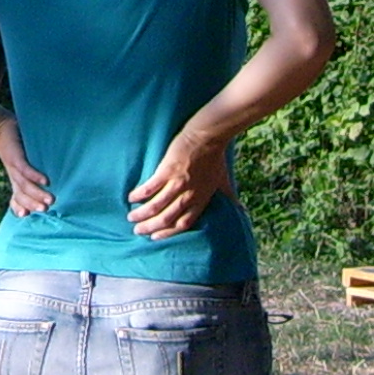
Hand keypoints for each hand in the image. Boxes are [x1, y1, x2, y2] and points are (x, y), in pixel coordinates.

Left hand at [0, 113, 51, 215]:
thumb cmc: (15, 143)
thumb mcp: (23, 158)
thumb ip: (33, 169)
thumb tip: (52, 177)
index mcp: (16, 178)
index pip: (17, 197)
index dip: (19, 207)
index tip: (26, 215)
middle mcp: (14, 175)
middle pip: (22, 194)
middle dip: (33, 203)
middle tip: (45, 210)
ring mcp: (14, 167)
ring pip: (24, 185)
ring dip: (37, 194)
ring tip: (50, 200)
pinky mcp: (15, 156)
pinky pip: (25, 169)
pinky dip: (35, 176)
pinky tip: (45, 181)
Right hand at [127, 122, 231, 238]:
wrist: (208, 136)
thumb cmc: (216, 157)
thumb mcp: (223, 180)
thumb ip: (229, 196)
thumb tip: (242, 210)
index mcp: (201, 199)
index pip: (183, 223)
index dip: (168, 232)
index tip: (155, 237)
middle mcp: (189, 195)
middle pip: (167, 218)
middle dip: (151, 227)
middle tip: (137, 231)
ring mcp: (178, 183)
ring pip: (157, 206)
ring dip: (143, 214)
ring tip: (131, 218)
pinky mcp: (168, 170)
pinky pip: (151, 187)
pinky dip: (141, 195)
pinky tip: (132, 198)